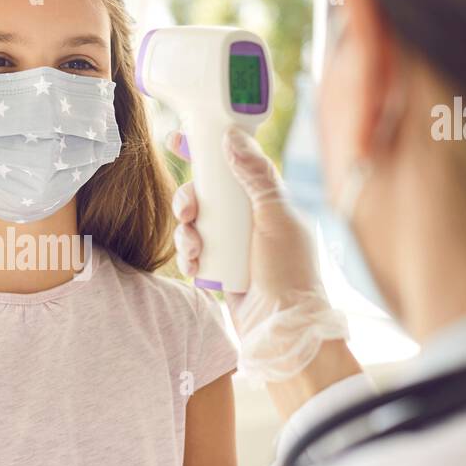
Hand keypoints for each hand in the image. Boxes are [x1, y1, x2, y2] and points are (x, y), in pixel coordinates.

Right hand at [168, 126, 350, 388]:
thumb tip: (231, 137)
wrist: (284, 327)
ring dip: (185, 234)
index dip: (205, 150)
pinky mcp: (218, 269)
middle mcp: (247, 219)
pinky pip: (192, 254)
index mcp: (266, 200)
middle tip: (186, 211)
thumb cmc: (289, 271)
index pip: (233, 165)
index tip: (176, 138)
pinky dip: (188, 258)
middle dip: (188, 200)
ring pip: (193, 225)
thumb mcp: (277, 216)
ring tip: (194, 251)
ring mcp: (232, 245)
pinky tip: (194, 268)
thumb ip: (256, 176)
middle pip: (205, 195)